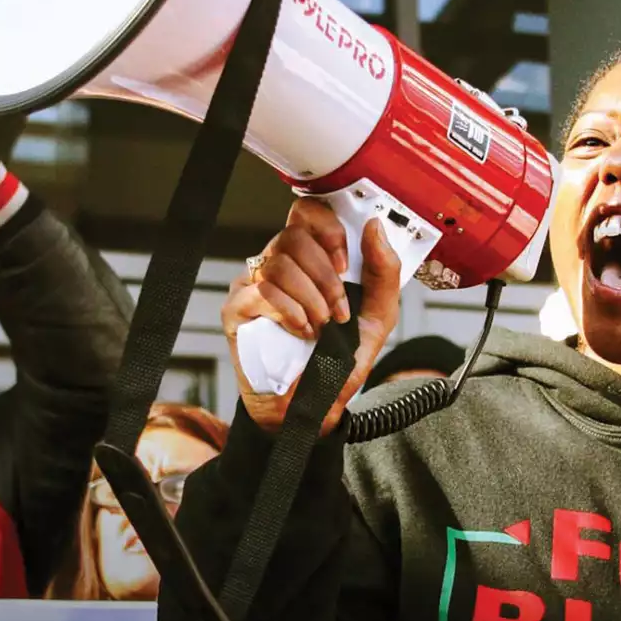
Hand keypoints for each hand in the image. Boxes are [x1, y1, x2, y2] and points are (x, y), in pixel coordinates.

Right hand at [223, 198, 401, 435]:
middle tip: (338, 310)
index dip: (326, 228)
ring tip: (321, 327)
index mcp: (310, 259)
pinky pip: (260, 292)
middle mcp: (277, 266)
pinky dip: (289, 312)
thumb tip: (375, 227)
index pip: (307, 213)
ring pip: (278, 264)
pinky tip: (301, 332)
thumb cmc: (338, 361)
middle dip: (324, 276)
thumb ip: (384, 272)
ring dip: (310, 298)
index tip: (344, 263)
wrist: (313, 407)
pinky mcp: (236, 311)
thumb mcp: (378, 317)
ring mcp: (252, 286)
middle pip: (293, 236)